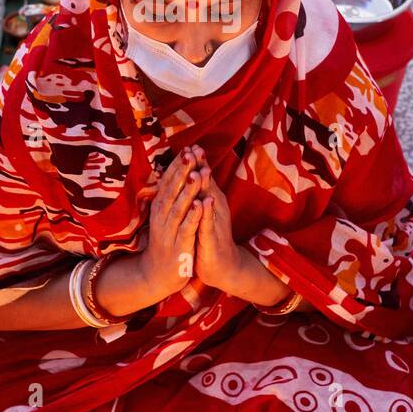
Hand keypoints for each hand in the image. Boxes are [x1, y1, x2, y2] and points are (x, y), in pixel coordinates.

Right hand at [135, 150, 204, 298]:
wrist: (157, 275)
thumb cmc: (166, 243)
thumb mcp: (164, 218)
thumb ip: (168, 198)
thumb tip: (171, 175)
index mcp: (160, 209)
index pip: (168, 183)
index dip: (177, 166)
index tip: (187, 148)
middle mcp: (162, 217)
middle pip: (172, 190)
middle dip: (182, 171)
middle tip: (190, 153)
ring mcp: (169, 231)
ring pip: (179, 207)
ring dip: (188, 190)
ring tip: (197, 173)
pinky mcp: (179, 245)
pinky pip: (187, 228)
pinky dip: (193, 215)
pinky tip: (201, 204)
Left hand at [191, 147, 250, 295]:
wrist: (221, 267)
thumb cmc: (208, 237)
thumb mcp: (203, 213)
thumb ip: (199, 193)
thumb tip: (193, 172)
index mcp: (210, 201)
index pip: (203, 178)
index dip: (197, 162)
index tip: (191, 144)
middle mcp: (215, 209)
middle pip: (207, 184)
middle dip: (201, 167)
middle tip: (196, 148)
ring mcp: (214, 223)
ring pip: (209, 201)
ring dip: (205, 186)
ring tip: (200, 170)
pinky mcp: (211, 239)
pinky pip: (208, 224)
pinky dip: (206, 212)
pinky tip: (205, 202)